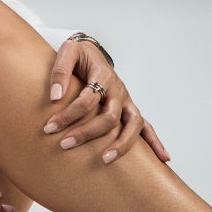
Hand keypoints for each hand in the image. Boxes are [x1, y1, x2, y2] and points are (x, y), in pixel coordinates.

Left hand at [43, 39, 170, 164]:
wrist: (91, 51)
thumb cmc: (78, 55)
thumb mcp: (67, 53)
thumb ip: (60, 72)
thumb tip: (55, 97)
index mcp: (103, 75)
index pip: (87, 99)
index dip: (68, 115)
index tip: (49, 127)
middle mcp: (118, 90)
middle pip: (109, 117)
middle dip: (87, 133)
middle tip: (64, 144)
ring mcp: (126, 101)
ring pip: (133, 125)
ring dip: (122, 144)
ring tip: (106, 160)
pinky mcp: (129, 109)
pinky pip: (146, 127)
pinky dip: (155, 142)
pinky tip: (163, 158)